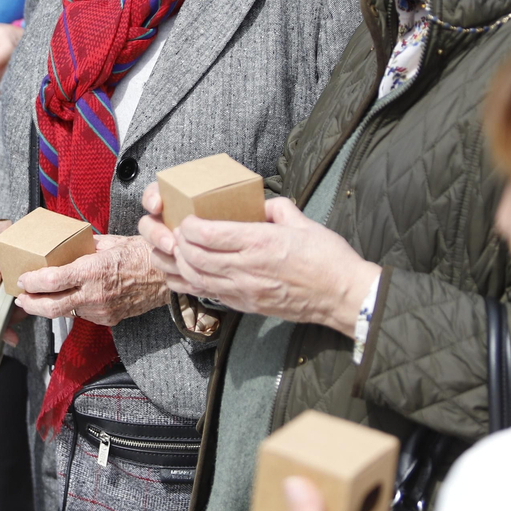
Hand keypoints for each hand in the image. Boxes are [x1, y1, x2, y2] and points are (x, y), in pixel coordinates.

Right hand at [0, 218, 28, 342]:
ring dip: (6, 310)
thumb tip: (32, 299)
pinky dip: (0, 304)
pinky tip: (11, 295)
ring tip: (19, 297)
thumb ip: (23, 279)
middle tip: (25, 308)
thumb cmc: (3, 244)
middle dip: (8, 317)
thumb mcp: (16, 258)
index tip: (13, 337)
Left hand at [15, 234, 167, 326]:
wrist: (166, 277)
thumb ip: (83, 247)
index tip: (22, 278)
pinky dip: (73, 306)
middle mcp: (95, 294)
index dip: (32, 282)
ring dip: (50, 305)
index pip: (52, 281)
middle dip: (31, 303)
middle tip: (21, 297)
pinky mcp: (108, 319)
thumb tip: (64, 245)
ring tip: (41, 296)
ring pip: (66, 312)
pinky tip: (71, 297)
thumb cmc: (140, 255)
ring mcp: (101, 310)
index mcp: (93, 271)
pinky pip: (83, 314)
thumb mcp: (109, 243)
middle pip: (52, 307)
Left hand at [139, 186, 380, 336]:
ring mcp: (245, 290)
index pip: (210, 234)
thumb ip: (277, 208)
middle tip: (170, 231)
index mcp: (260, 242)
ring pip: (196, 279)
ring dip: (176, 264)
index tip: (186, 218)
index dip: (190, 226)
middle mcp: (247, 268)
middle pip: (196, 257)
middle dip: (176, 243)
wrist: (343, 297)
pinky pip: (208, 295)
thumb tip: (260, 204)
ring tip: (167, 251)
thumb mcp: (303, 222)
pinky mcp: (246, 306)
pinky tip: (180, 274)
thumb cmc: (328, 259)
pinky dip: (189, 284)